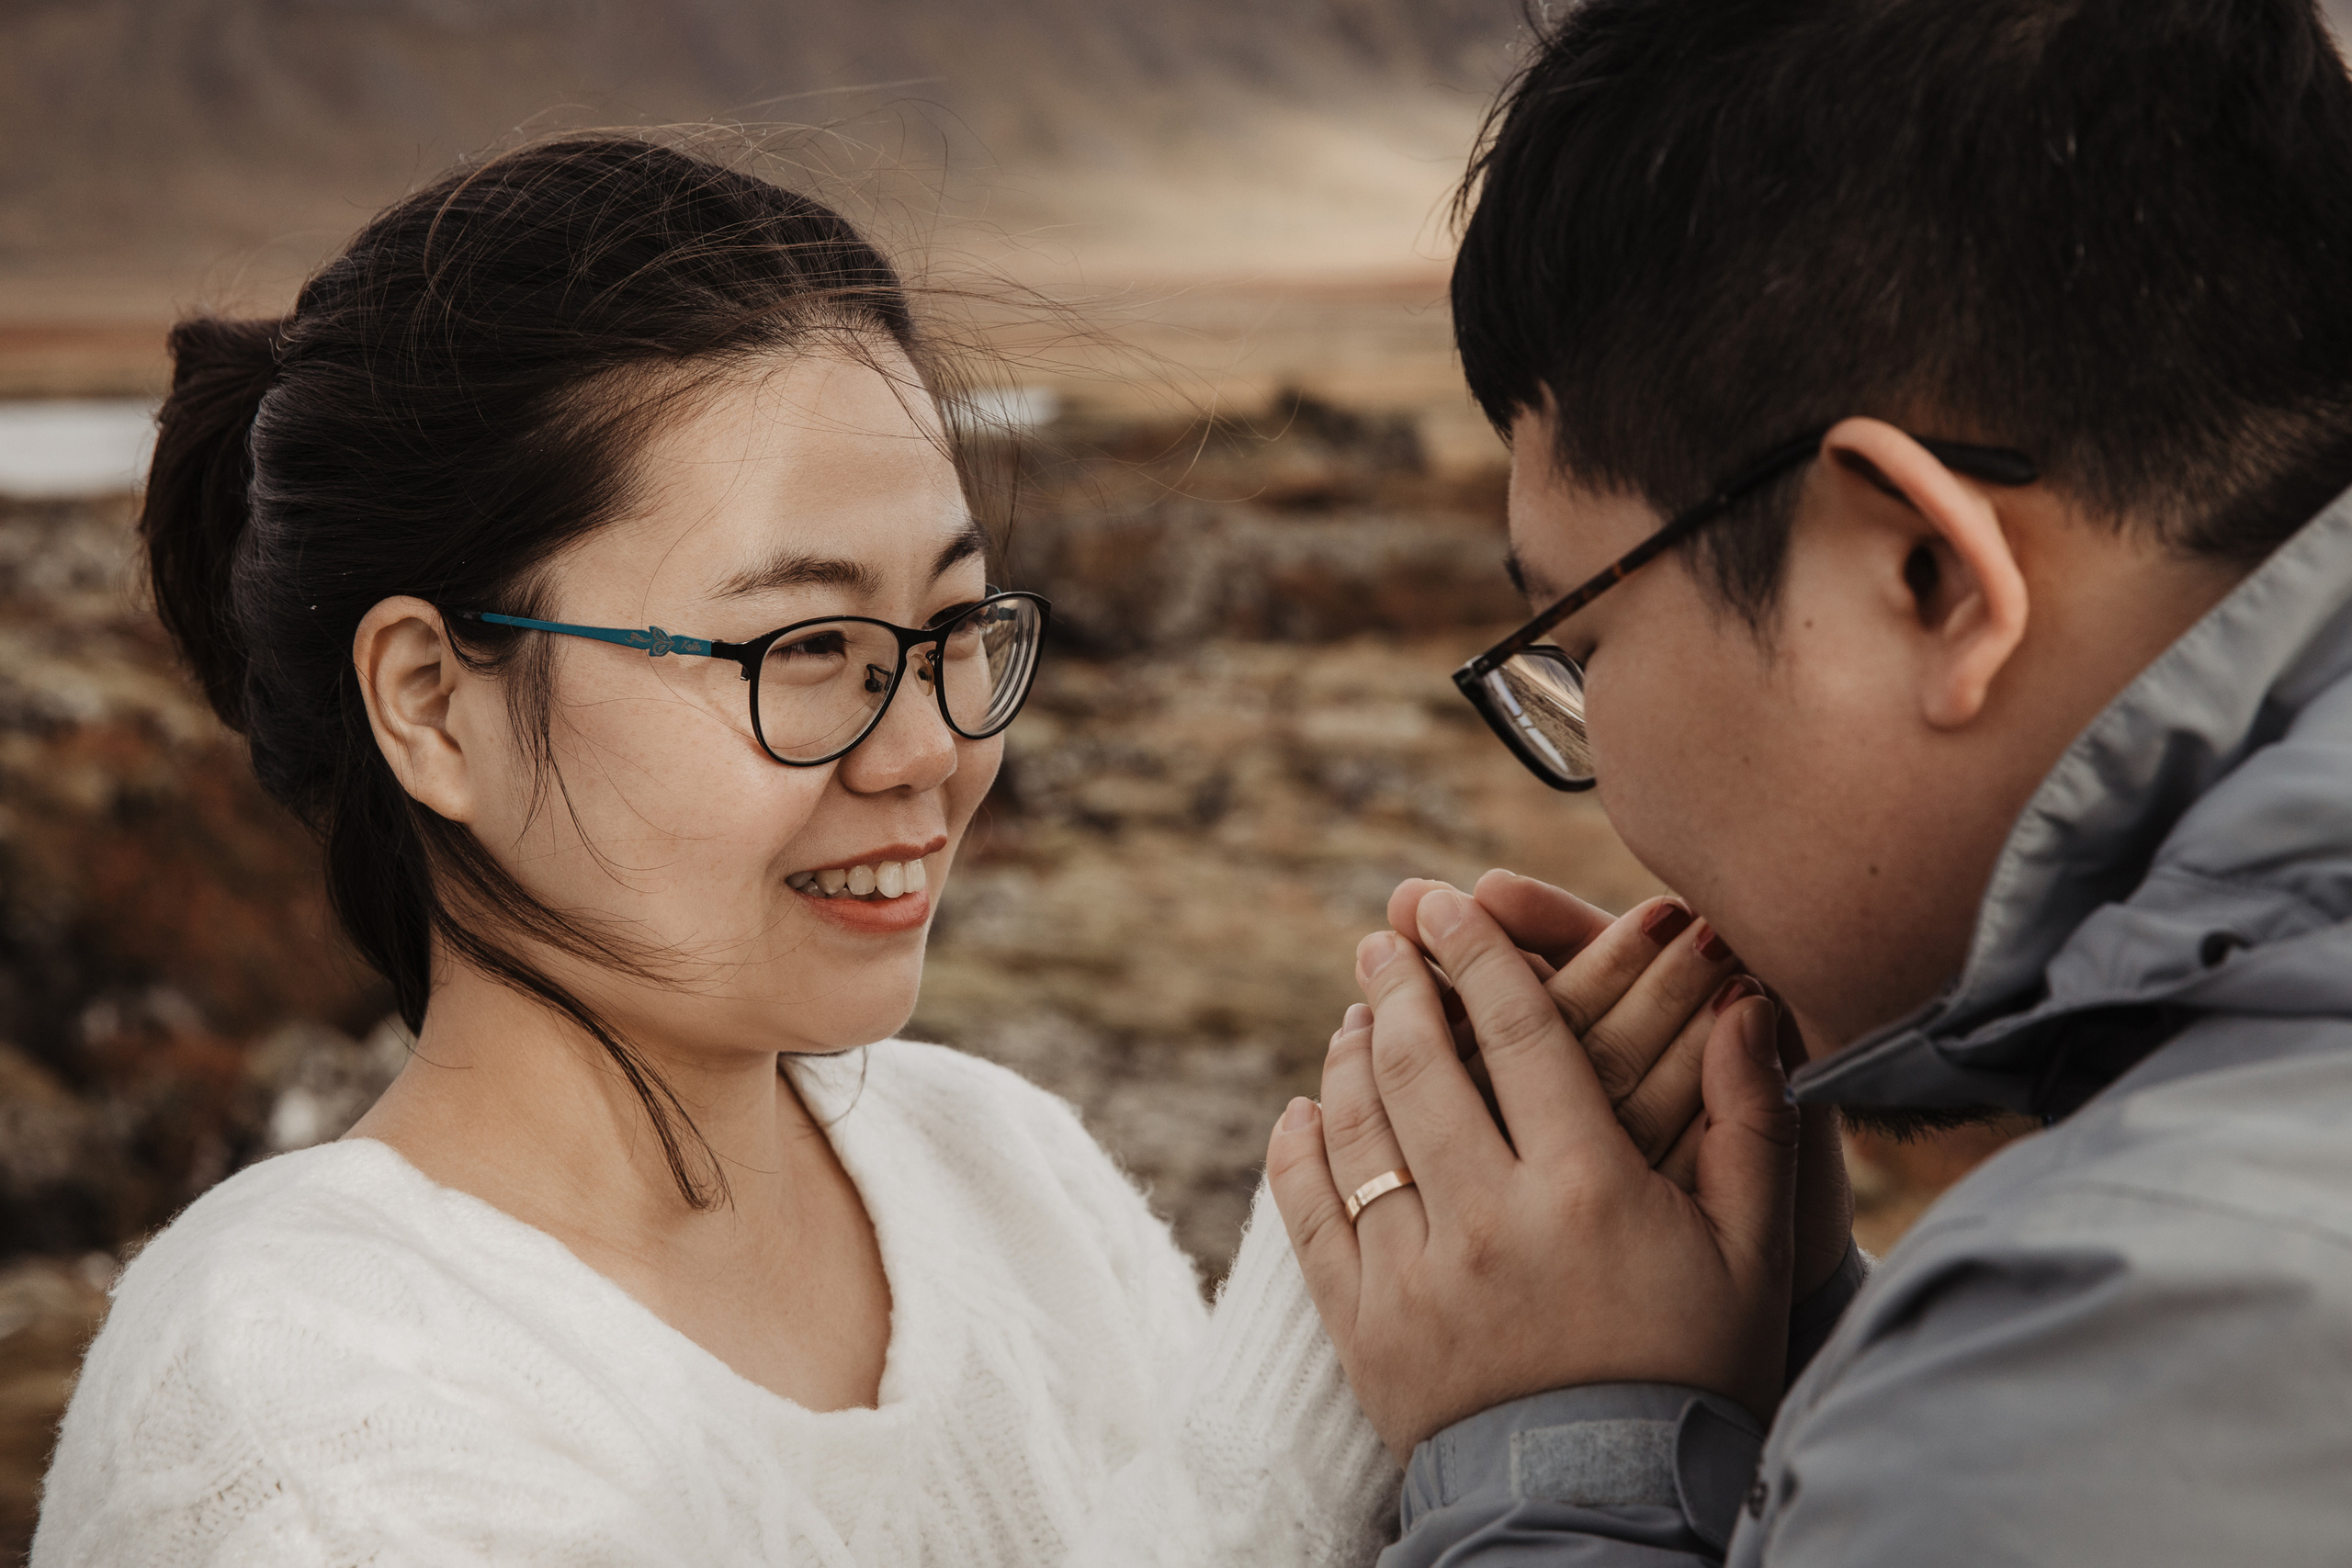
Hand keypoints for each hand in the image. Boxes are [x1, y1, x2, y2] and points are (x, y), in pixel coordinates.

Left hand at [1267, 885, 1797, 1458]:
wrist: (1607, 1507)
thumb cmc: (1690, 1370)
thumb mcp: (1749, 1253)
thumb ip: (1751, 1124)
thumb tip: (1747, 1011)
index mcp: (1585, 1191)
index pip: (1520, 1032)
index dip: (1479, 954)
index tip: (1448, 905)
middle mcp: (1490, 1222)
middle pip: (1420, 1066)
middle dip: (1395, 986)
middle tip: (1383, 940)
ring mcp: (1416, 1277)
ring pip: (1359, 1130)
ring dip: (1347, 1057)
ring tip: (1352, 1015)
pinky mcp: (1365, 1327)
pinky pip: (1312, 1216)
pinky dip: (1299, 1151)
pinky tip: (1304, 1110)